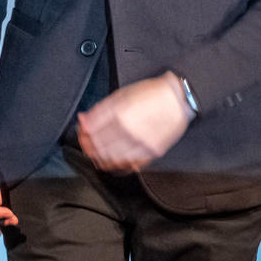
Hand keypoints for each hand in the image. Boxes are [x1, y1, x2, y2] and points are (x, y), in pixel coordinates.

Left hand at [76, 72, 193, 172]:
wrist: (178, 100)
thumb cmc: (152, 94)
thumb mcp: (122, 94)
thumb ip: (100, 109)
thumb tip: (83, 120)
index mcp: (120, 114)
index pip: (91, 131)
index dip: (83, 132)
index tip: (82, 131)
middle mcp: (129, 131)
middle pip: (98, 147)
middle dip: (87, 145)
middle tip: (86, 142)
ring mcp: (140, 145)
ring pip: (110, 159)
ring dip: (99, 157)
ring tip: (96, 152)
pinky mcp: (150, 154)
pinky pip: (127, 166)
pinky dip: (115, 165)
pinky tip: (112, 159)